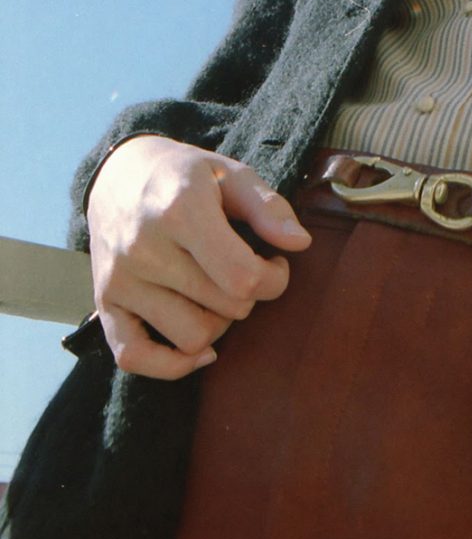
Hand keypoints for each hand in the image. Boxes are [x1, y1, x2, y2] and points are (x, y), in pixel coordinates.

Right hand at [86, 134, 310, 379]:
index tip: (273, 262)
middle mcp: (144, 248)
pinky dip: (172, 365)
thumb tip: (300, 243)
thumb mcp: (231, 173)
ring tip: (217, 291)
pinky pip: (134, 358)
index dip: (274, 279)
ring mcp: (120, 279)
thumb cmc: (184, 174)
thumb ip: (268, 207)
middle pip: (224, 309)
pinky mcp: (104, 302)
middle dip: (248, 296)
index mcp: (181, 210)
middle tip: (244, 269)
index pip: (242, 278)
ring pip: (191, 338)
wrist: (118, 174)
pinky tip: (199, 347)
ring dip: (218, 324)